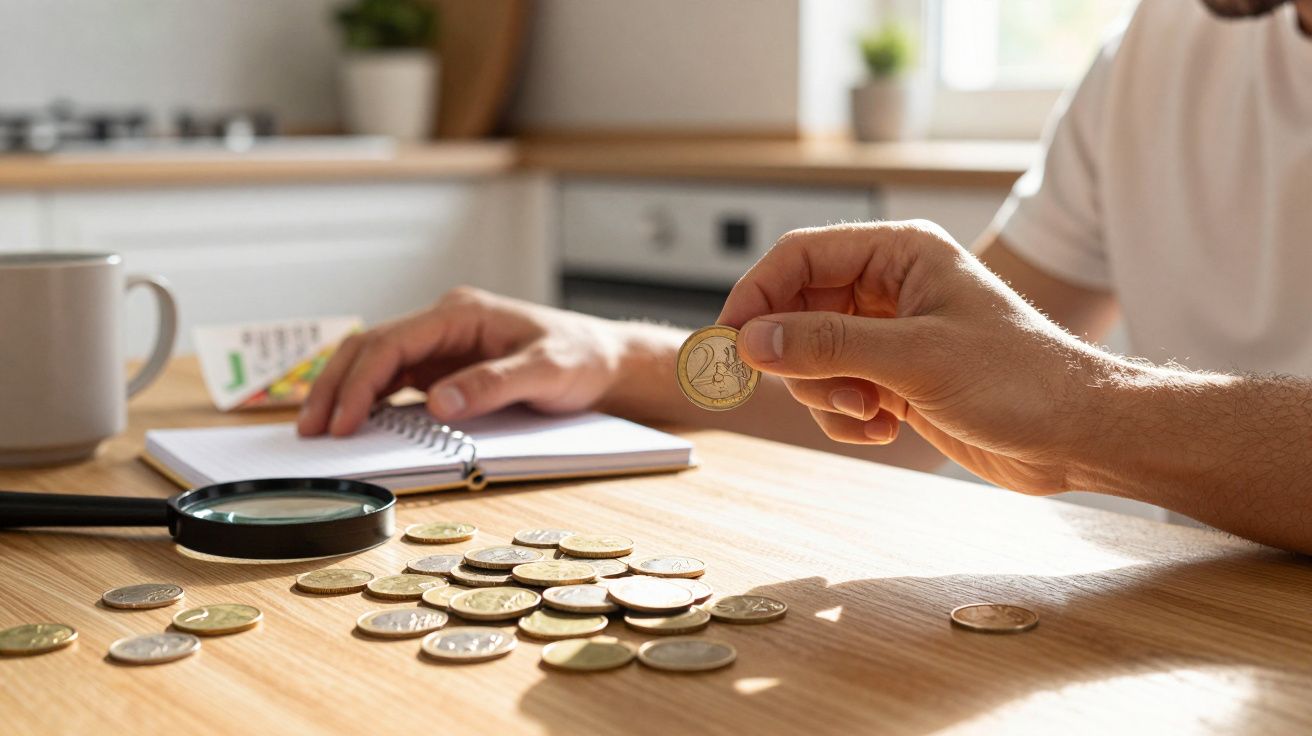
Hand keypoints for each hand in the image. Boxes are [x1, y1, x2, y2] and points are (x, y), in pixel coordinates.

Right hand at [298, 287, 626, 436]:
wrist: (606, 359)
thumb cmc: (580, 357)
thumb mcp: (545, 372)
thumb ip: (493, 385)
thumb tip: (439, 403)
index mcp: (461, 313)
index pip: (392, 342)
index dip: (360, 382)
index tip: (343, 419)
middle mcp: (445, 323)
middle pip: (371, 347)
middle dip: (337, 386)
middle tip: (311, 429)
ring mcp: (442, 344)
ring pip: (376, 361)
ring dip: (346, 391)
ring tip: (319, 429)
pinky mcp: (446, 365)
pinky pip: (396, 378)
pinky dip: (370, 399)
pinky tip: (353, 423)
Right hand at [718, 220, 1116, 493]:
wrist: (1076, 435)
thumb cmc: (1022, 380)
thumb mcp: (916, 358)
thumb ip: (828, 345)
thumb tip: (753, 340)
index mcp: (899, 253)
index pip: (799, 256)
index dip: (757, 295)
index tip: (729, 343)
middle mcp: (889, 286)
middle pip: (796, 310)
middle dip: (803, 360)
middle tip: (824, 392)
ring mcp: (889, 334)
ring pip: (811, 358)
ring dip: (828, 395)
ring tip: (875, 412)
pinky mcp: (893, 377)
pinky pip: (834, 392)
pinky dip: (848, 417)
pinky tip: (888, 428)